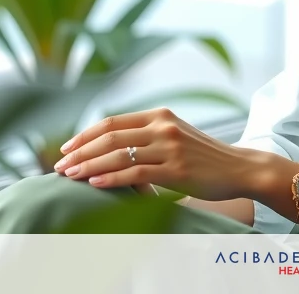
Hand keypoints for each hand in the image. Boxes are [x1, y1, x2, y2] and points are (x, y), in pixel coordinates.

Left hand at [54, 107, 255, 201]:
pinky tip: (95, 184)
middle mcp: (162, 126)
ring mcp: (169, 147)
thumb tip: (109, 147)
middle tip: (60, 165)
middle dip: (80, 151)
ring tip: (70, 175)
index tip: (66, 148)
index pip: (112, 122)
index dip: (85, 135)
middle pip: (110, 136)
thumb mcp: (175, 136)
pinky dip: (111, 178)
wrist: (239, 167)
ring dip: (89, 165)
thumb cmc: (204, 157)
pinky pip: (136, 173)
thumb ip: (147, 136)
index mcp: (160, 115)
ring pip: (118, 154)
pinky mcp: (175, 169)